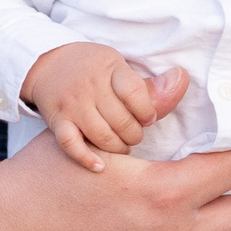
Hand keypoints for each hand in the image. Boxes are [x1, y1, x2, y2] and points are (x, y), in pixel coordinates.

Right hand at [22, 43, 170, 170]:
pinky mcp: (57, 121)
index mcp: (111, 69)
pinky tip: (101, 166)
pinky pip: (70, 143)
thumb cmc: (95, 69)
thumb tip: (181, 78)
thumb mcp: (120, 67)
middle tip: (135, 135)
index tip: (149, 118)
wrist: (49, 64)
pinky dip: (86, 158)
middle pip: (121, 119)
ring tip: (123, 146)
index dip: (147, 111)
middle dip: (134, 134)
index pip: (135, 93)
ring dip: (118, 147)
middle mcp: (90, 87)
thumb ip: (149, 84)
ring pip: (100, 135)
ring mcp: (72, 105)